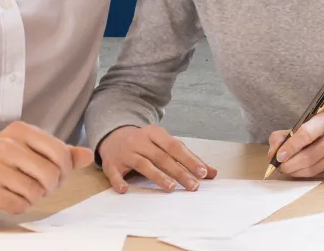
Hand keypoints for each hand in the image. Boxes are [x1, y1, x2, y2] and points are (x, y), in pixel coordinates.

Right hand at [0, 121, 93, 216]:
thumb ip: (60, 153)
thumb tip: (88, 155)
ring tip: (19, 191)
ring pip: (36, 192)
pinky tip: (7, 199)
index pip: (60, 152)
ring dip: (32, 198)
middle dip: (49, 187)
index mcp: (19, 130)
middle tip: (38, 187)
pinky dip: (17, 206)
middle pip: (51, 174)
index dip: (65, 170)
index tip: (55, 174)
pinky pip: (19, 205)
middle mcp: (5, 144)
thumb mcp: (28, 151)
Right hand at [97, 125, 216, 193]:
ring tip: (171, 188)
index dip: (189, 160)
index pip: (175, 146)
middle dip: (178, 172)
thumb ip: (187, 158)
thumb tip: (212, 173)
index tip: (203, 173)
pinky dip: (119, 181)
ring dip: (157, 176)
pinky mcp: (111, 163)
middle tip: (192, 186)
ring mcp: (125, 152)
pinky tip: (125, 189)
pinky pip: (115, 173)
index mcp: (154, 133)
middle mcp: (139, 140)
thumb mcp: (165, 144)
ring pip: (143, 164)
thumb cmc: (144, 143)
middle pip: (161, 157)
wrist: (112, 135)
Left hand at [265, 114, 323, 178]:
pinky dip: (306, 175)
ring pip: (313, 169)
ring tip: (287, 170)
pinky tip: (301, 171)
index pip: (305, 134)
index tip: (277, 157)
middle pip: (308, 157)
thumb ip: (287, 135)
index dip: (289, 147)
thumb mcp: (308, 124)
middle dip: (289, 165)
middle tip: (278, 168)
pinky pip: (320, 175)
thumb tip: (273, 153)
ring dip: (295, 172)